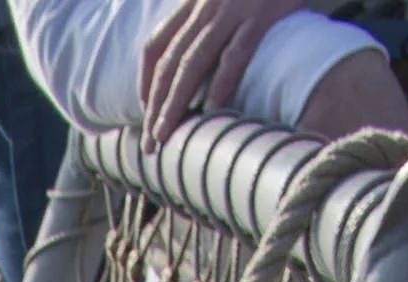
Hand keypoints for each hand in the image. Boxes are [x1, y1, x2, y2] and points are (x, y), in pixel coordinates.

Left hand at [138, 0, 285, 137]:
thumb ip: (208, 22)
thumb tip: (196, 66)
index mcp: (194, 1)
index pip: (155, 44)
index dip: (145, 80)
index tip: (144, 110)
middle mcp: (207, 5)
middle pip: (170, 61)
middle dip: (155, 105)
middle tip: (149, 142)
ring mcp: (233, 9)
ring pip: (193, 62)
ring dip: (176, 102)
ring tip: (166, 134)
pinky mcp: (262, 13)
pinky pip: (235, 53)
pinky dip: (220, 82)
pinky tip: (209, 109)